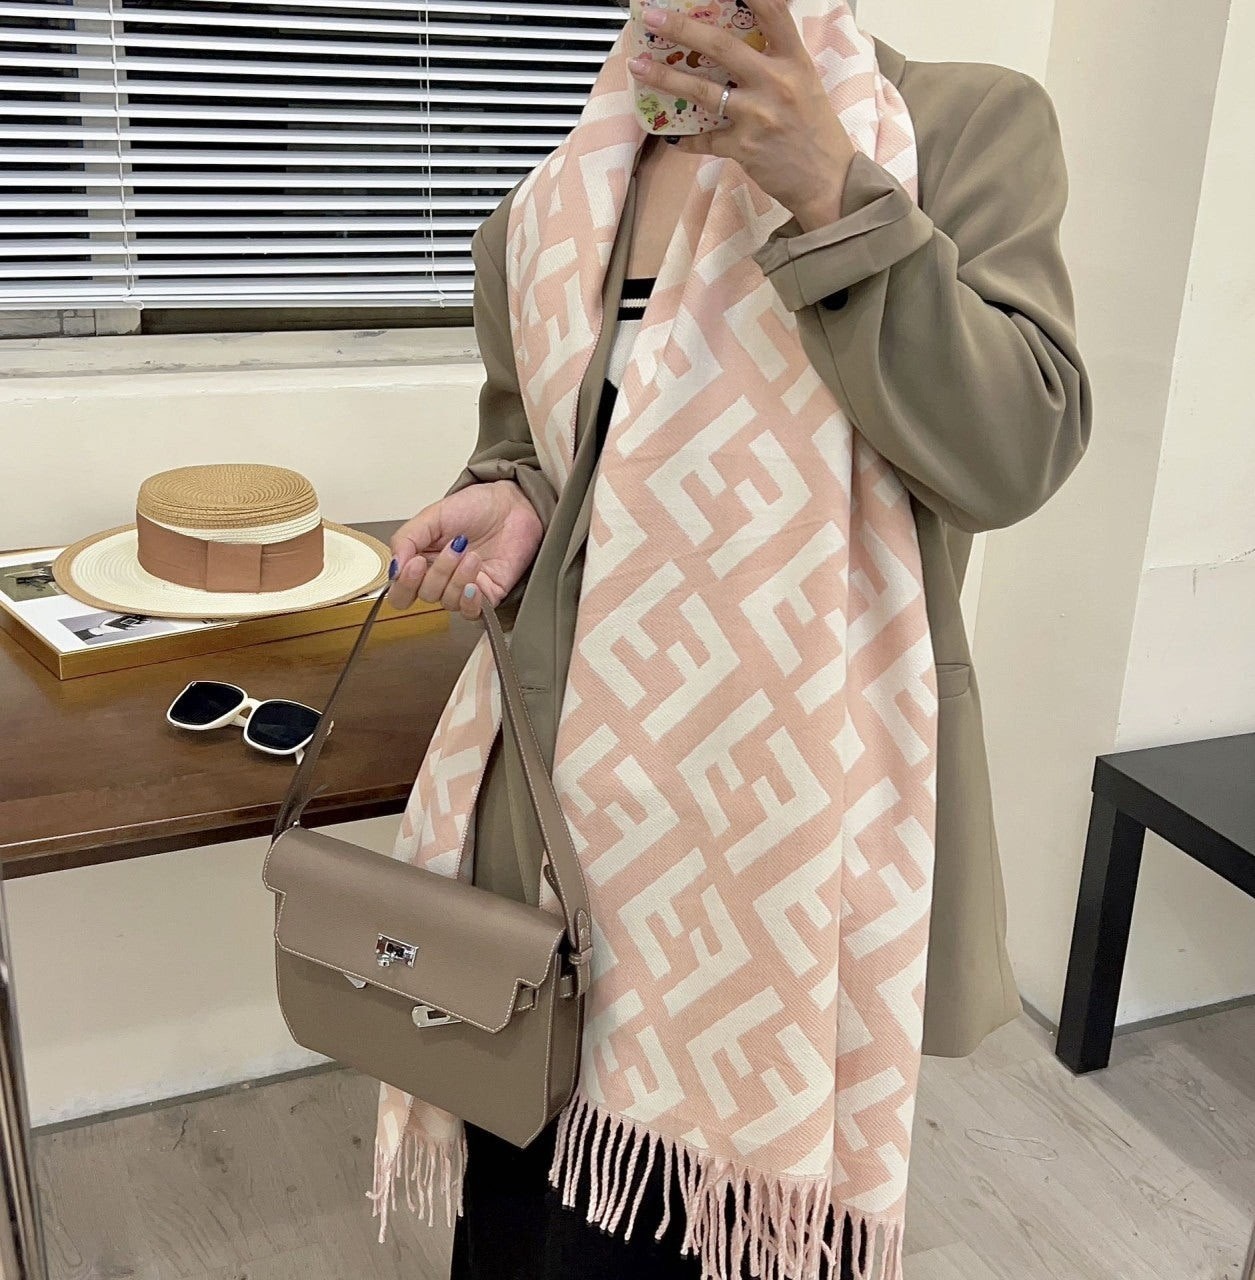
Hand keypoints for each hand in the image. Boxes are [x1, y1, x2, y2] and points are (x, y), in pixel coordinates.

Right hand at [388, 480, 543, 619]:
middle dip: (437, 572)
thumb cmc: (476, 506)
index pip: (401, 591)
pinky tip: (475, 584)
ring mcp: (463, 587)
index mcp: (421, 560)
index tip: (415, 562)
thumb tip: (393, 568)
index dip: (405, 584)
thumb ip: (406, 539)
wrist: (512, 504)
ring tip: (472, 554)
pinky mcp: (487, 595)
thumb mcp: (432, 515)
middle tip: (453, 548)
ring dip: (458, 578)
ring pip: (447, 602)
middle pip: (424, 596)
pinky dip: (470, 601)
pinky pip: (472, 613)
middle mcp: (441, 577)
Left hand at [626, 0, 855, 230]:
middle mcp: (774, 82)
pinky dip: (688, 139)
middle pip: (721, 46)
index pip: (772, 12)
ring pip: (702, 91)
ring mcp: (757, 115)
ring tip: (639, 68)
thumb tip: (742, 41)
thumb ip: (777, 59)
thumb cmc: (815, 130)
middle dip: (681, 29)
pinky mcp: (743, 146)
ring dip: (666, 78)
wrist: (826, 180)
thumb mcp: (805, 83)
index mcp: (794, 61)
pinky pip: (705, 140)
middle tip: (652, 18)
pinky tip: (674, 138)